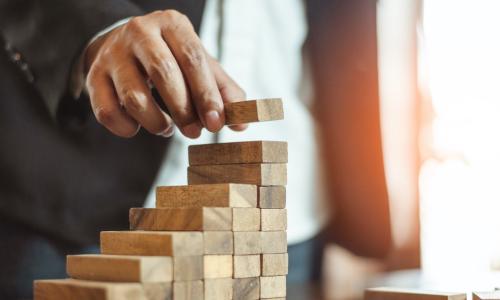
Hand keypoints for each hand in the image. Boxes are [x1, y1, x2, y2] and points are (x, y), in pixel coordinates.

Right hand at [84, 10, 246, 137]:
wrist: (123, 44)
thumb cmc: (171, 57)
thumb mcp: (199, 65)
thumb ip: (223, 91)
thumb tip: (242, 124)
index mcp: (172, 24)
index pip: (193, 58)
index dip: (206, 94)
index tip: (217, 123)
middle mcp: (140, 32)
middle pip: (164, 74)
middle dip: (183, 110)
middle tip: (194, 132)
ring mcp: (113, 54)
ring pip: (134, 96)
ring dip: (155, 122)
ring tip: (166, 127)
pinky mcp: (94, 76)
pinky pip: (107, 111)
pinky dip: (126, 128)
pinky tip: (137, 127)